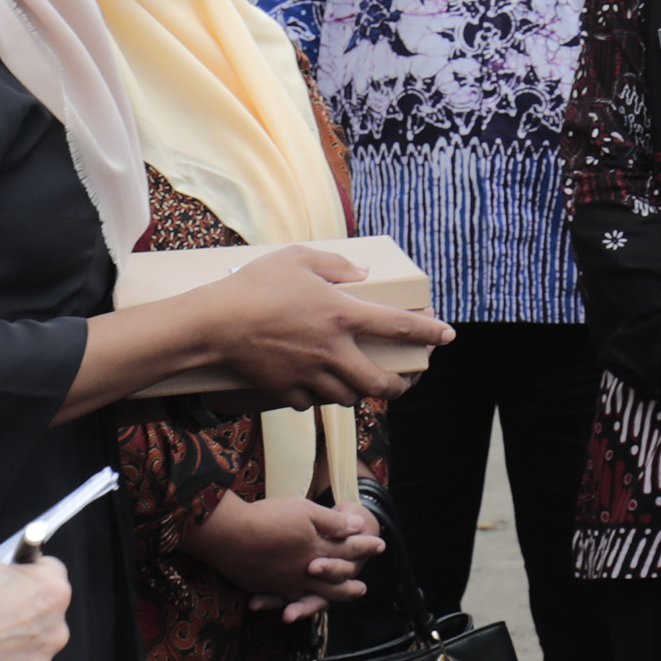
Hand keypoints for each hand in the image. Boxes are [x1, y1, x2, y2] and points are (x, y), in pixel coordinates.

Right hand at [180, 249, 454, 405]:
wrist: (213, 324)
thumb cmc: (255, 285)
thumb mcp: (299, 258)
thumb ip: (336, 264)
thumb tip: (362, 274)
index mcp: (342, 315)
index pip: (400, 326)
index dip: (429, 331)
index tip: (447, 335)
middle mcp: (334, 351)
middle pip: (381, 382)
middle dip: (400, 386)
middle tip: (403, 380)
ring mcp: (311, 375)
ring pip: (349, 397)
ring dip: (359, 392)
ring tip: (360, 382)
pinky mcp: (288, 391)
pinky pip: (313, 402)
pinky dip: (319, 396)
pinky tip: (316, 385)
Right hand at [181, 492, 383, 623]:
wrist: (228, 533)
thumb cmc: (269, 517)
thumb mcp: (305, 511)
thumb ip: (332, 522)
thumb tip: (357, 526)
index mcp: (316, 551)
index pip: (347, 550)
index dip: (364, 547)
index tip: (380, 545)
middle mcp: (303, 572)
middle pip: (333, 581)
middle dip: (349, 585)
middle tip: (362, 590)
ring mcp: (283, 583)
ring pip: (310, 596)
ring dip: (325, 600)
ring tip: (332, 602)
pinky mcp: (263, 587)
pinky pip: (283, 600)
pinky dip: (291, 604)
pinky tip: (292, 607)